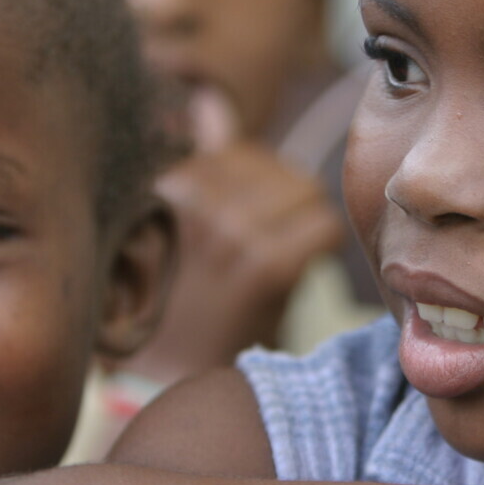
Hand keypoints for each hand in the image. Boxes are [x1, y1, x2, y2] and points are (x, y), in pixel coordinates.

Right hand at [122, 92, 342, 381]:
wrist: (167, 384)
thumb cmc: (173, 301)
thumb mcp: (169, 223)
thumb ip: (198, 157)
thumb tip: (210, 101)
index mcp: (160, 185)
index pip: (232, 149)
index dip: (248, 184)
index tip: (241, 223)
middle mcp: (190, 203)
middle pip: (272, 166)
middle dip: (279, 199)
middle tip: (266, 243)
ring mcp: (228, 233)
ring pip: (303, 191)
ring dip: (302, 219)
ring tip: (279, 254)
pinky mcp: (264, 266)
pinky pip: (323, 225)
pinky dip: (322, 245)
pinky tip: (299, 269)